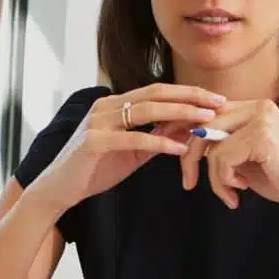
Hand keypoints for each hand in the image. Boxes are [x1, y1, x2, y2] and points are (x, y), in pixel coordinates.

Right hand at [28, 83, 226, 212]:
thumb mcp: (132, 150)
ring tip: (205, 121)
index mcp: (114, 104)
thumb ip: (156, 136)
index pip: (157, 91)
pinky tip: (180, 148)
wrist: (59, 188)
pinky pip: (133, 138)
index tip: (214, 99)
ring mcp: (98, 122)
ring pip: (145, 111)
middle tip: (218, 104)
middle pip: (155, 94)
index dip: (187, 93)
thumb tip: (188, 127)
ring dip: (179, 114)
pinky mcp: (94, 142)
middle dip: (190, 98)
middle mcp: (105, 106)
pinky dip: (159, 142)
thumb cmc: (95, 168)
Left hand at [181, 99, 278, 214]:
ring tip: (229, 194)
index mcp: (255, 107)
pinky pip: (221, 159)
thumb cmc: (278, 180)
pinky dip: (223, 182)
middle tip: (187, 184)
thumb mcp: (242, 157)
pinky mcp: (262, 136)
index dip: (184, 131)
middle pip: (203, 124)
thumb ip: (218, 143)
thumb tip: (179, 136)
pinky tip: (240, 192)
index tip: (171, 152)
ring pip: (211, 145)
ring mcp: (262, 119)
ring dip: (214, 178)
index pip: (208, 113)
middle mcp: (259, 106)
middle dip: (188, 156)